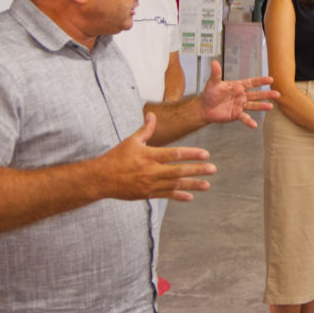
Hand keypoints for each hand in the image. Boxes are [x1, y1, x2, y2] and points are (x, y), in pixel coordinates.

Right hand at [99, 114, 215, 201]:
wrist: (101, 179)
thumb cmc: (116, 158)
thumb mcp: (131, 141)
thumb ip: (146, 130)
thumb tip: (152, 115)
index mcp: (149, 156)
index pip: (174, 154)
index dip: (191, 154)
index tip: (205, 154)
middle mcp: (151, 171)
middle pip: (178, 171)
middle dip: (197, 170)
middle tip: (213, 169)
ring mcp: (150, 184)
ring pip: (175, 185)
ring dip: (192, 185)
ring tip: (207, 185)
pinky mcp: (147, 194)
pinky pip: (166, 195)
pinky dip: (178, 196)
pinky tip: (190, 197)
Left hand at [199, 61, 278, 127]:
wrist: (204, 108)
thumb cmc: (209, 94)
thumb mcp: (213, 83)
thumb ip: (216, 73)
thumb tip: (214, 62)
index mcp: (238, 86)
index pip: (251, 83)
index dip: (261, 81)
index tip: (270, 79)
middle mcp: (241, 96)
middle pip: (256, 94)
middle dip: (267, 94)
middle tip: (277, 94)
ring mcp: (240, 105)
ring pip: (254, 105)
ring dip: (262, 106)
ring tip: (271, 107)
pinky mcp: (236, 114)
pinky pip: (244, 118)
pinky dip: (249, 121)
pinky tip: (254, 125)